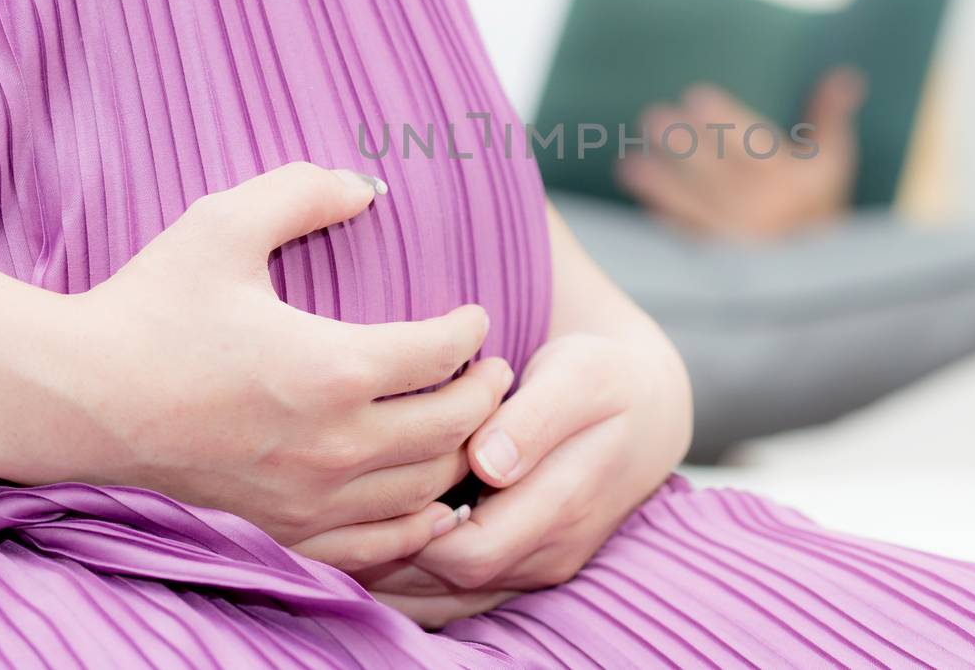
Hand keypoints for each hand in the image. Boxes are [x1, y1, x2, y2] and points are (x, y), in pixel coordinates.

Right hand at [30, 163, 511, 573]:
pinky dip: (417, 524)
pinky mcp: (282, 529)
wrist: (75, 398)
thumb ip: (302, 191)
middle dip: (487, 393)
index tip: (475, 316)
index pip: (442, 354)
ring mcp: (310, 497)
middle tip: (496, 370)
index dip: (471, 330)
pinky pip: (375, 544)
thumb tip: (368, 186)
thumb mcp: (222, 224)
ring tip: (470, 424)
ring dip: (461, 455)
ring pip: (424, 488)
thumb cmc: (148, 307)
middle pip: (452, 426)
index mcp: (332, 368)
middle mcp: (334, 444)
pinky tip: (432, 506)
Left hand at [357, 329, 688, 626]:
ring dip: (390, 574)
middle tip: (329, 512)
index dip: (411, 533)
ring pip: (446, 597)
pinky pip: (454, 594)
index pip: (470, 552)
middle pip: (448, 583)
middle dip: (386, 555)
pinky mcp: (522, 566)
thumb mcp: (580, 377)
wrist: (645, 408)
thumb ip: (535, 419)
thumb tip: (489, 464)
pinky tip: (366, 546)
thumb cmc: (603, 380)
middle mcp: (549, 553)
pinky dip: (408, 579)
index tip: (363, 492)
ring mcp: (536, 567)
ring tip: (332, 533)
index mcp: (564, 507)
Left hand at [617, 67, 864, 238]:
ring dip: (660, 178)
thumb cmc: (818, 206)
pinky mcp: (715, 256)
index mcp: (786, 177)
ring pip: (692, 200)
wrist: (815, 279)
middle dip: (682, 141)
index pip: (751, 141)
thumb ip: (830, 116)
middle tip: (653, 118)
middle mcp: (760, 205)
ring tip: (632, 161)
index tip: (697, 97)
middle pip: (715, 166)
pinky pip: (684, 230)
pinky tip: (637, 188)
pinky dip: (659, 209)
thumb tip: (847, 75)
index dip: (722, 117)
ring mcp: (734, 232)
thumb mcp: (832, 162)